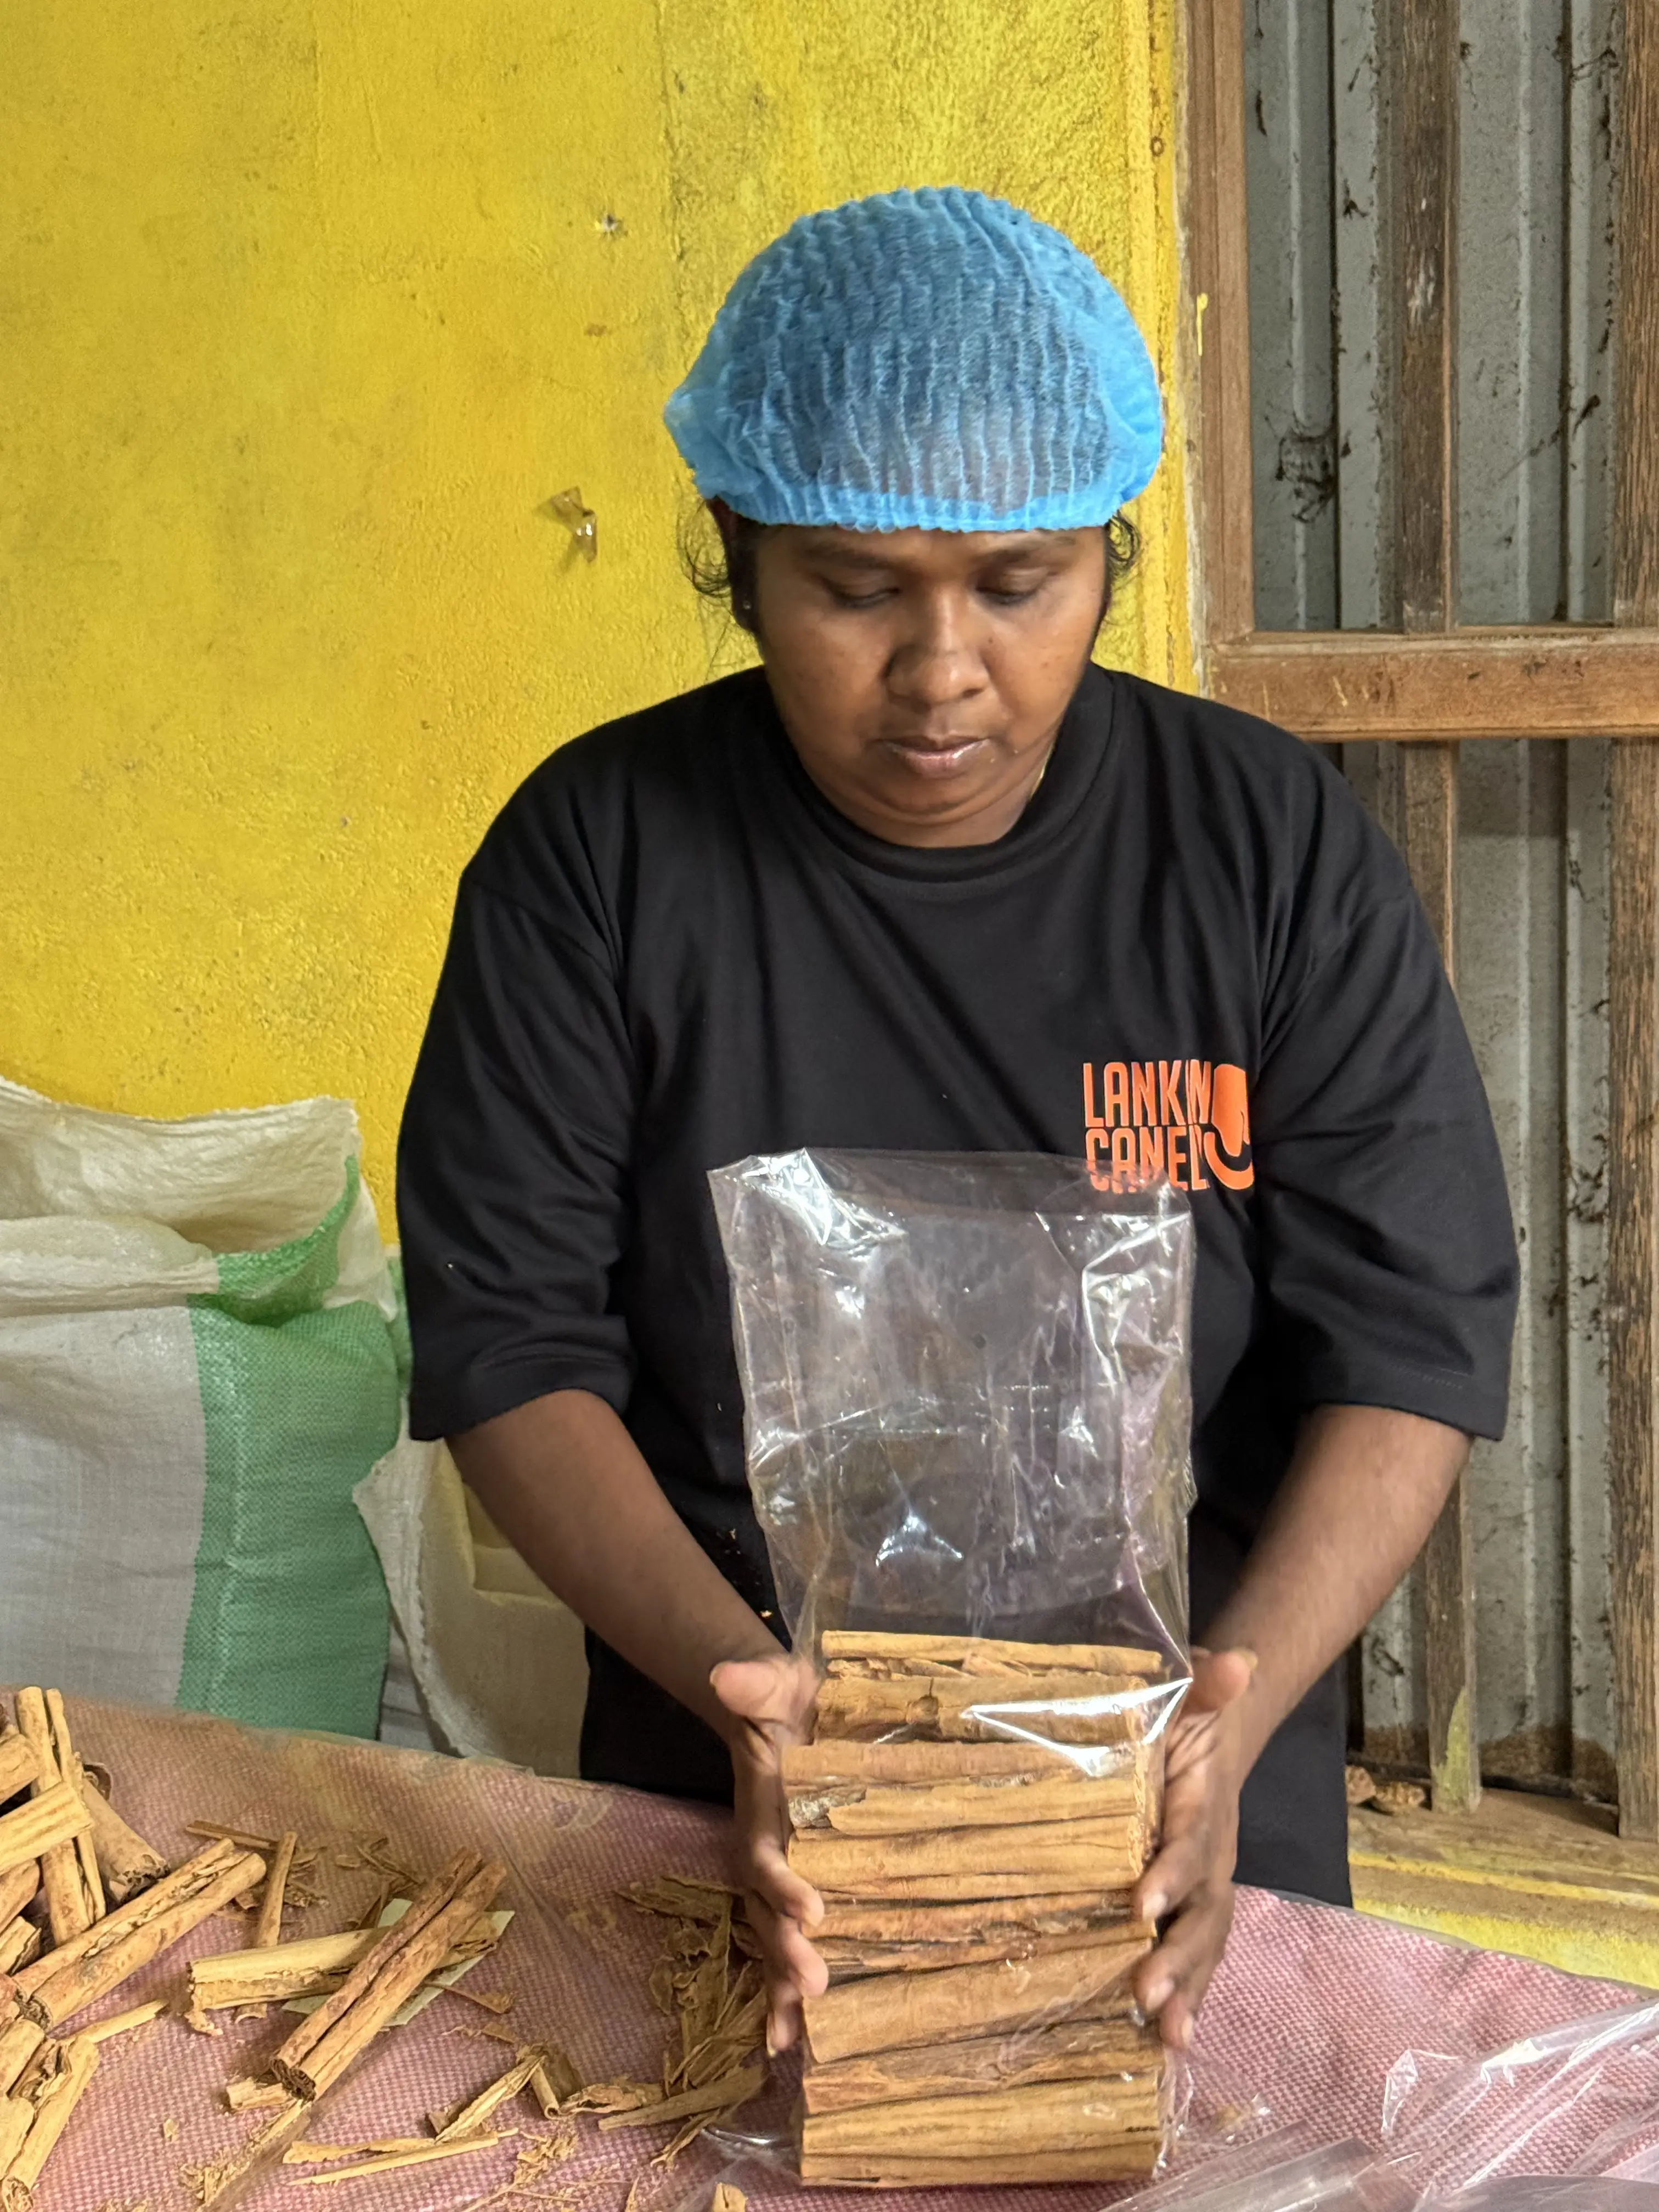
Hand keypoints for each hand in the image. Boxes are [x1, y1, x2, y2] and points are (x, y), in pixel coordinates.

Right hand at [711, 1652, 826, 2050]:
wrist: (784, 1716)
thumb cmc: (785, 1701)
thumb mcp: (775, 1682)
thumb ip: (754, 1682)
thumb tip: (727, 1675)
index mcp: (763, 1812)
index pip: (766, 1855)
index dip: (781, 1883)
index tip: (809, 1906)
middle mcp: (765, 1853)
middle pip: (765, 1914)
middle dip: (785, 1952)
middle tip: (812, 1982)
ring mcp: (779, 1877)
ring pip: (773, 1940)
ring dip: (783, 1983)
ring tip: (795, 2031)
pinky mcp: (800, 1888)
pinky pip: (789, 1942)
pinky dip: (787, 1991)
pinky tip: (792, 2038)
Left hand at [1131, 1647, 1255, 2050]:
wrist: (1217, 1734)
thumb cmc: (1189, 1714)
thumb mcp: (1191, 1689)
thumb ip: (1209, 1683)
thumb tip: (1239, 1661)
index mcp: (1205, 1804)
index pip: (1190, 1842)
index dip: (1172, 1874)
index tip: (1141, 1903)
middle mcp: (1214, 1855)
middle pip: (1204, 1911)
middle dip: (1181, 1957)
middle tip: (1148, 1995)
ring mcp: (1209, 1885)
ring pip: (1205, 1943)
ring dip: (1188, 1988)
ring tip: (1167, 2035)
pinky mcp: (1195, 1904)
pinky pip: (1197, 1953)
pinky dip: (1187, 1995)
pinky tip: (1166, 2040)